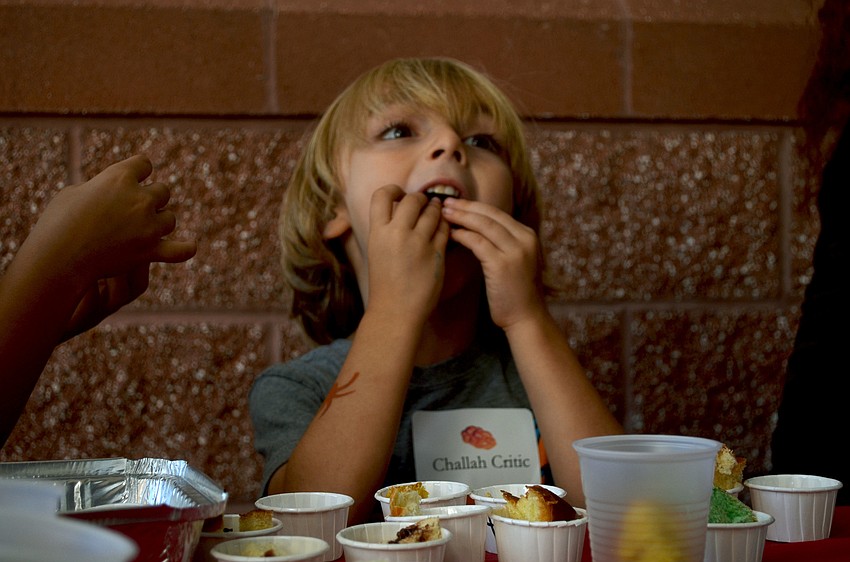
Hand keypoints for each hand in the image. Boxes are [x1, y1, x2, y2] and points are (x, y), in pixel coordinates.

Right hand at [23, 154, 196, 337]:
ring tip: (145, 230)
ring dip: (160, 222)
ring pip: (170, 218)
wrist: (58, 257)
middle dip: (150, 199)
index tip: (133, 178)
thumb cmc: (57, 223)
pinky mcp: (151, 251)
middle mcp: (140, 198)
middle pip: (163, 191)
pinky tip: (189, 246)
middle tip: (134, 211)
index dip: (138, 171)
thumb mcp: (73, 193)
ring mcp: (149, 226)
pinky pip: (180, 250)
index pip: (144, 164)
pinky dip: (184, 249)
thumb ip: (98, 189)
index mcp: (120, 177)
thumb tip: (107, 194)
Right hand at [365, 185, 448, 319]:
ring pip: (433, 211)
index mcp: (377, 232)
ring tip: (436, 214)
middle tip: (423, 205)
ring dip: (436, 210)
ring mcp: (419, 243)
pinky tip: (443, 229)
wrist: (396, 311)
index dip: (394, 190)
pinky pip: (445, 229)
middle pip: (413, 199)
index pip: (382, 195)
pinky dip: (445, 225)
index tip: (400, 195)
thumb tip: (400, 206)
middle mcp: (397, 233)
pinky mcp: (437, 253)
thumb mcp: (376, 250)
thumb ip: (386, 228)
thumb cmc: (385, 282)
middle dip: (420, 199)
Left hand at [442, 197, 544, 328]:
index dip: (475, 206)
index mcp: (528, 235)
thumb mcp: (515, 260)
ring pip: (483, 225)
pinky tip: (451, 234)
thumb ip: (502, 243)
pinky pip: (478, 243)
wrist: (526, 317)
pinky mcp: (502, 265)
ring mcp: (515, 251)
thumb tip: (476, 228)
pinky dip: (463, 236)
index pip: (497, 213)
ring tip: (443, 214)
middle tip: (444, 202)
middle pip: (490, 214)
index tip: (456, 203)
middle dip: (465, 207)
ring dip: (461, 217)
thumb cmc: (515, 292)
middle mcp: (524, 239)